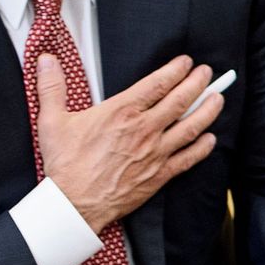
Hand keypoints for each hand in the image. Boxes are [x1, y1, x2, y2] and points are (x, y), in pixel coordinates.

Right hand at [36, 53, 221, 231]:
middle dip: (198, 83)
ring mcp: (155, 153)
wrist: (74, 204)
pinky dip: (202, 147)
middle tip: (208, 73)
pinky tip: (210, 138)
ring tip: (218, 98)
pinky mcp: (159, 175)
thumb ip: (52, 87)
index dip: (175, 70)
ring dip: (208, 110)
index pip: (157, 84)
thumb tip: (45, 60)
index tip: (187, 62)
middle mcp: (144, 130)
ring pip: (190, 127)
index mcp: (121, 112)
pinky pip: (188, 159)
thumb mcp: (52, 121)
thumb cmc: (65, 164)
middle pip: (180, 101)